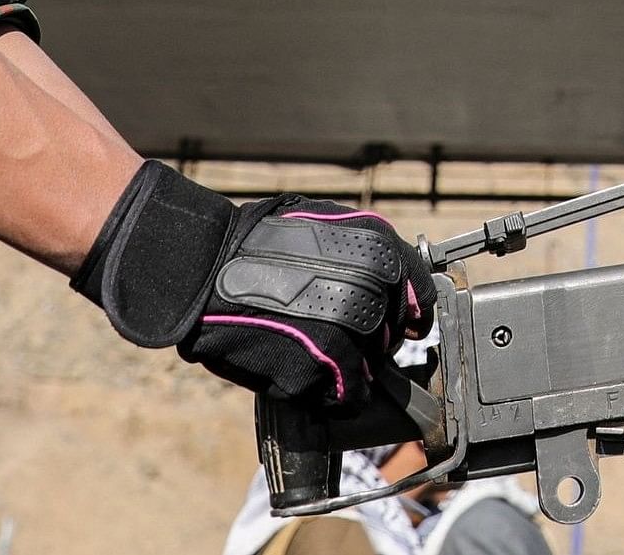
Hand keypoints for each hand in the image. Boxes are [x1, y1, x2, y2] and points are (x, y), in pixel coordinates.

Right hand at [73, 164, 425, 412]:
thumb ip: (362, 258)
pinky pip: (345, 395)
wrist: (203, 269)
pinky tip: (305, 375)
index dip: (409, 314)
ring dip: (349, 369)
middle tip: (335, 338)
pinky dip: (331, 394)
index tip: (403, 325)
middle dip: (371, 343)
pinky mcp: (322, 367)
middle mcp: (373, 287)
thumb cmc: (255, 245)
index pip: (420, 296)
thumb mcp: (323, 229)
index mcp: (378, 248)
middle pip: (391, 336)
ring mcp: (349, 330)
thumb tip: (393, 289)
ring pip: (371, 369)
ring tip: (312, 354)